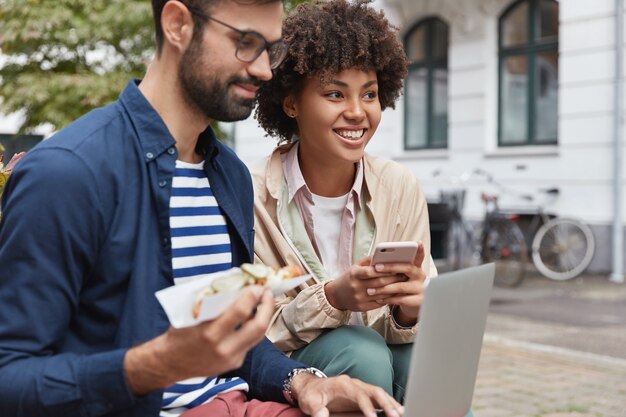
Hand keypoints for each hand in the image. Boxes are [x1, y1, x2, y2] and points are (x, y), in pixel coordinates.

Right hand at [124, 286, 273, 394]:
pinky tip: (252, 317)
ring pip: (259, 336)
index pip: (241, 312)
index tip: (257, 286)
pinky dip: (253, 328)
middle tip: (267, 292)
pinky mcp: (234, 363)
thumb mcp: (191, 315)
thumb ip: (213, 302)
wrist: (168, 363)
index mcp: (210, 334)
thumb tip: (235, 284)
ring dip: (264, 316)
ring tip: (264, 302)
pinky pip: (250, 343)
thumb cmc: (178, 334)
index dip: (253, 296)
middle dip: (267, 307)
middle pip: (258, 326)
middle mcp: (223, 348)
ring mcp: (231, 358)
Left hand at [293, 374, 403, 416]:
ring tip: (402, 413)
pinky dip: (389, 402)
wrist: (310, 386)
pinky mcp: (362, 393)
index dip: (367, 407)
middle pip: (374, 390)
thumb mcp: (310, 402)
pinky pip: (378, 396)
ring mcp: (359, 387)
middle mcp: (354, 383)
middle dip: (386, 403)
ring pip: (379, 392)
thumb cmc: (311, 394)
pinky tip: (398, 410)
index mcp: (343, 384)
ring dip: (391, 402)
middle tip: (396, 415)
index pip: (359, 394)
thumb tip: (323, 416)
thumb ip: (317, 409)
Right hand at [324, 258, 406, 311]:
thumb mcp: (354, 267)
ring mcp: (359, 298)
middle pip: (379, 283)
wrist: (336, 296)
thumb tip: (383, 255)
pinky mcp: (363, 307)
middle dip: (393, 278)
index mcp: (354, 274)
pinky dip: (389, 298)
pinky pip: (379, 302)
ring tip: (402, 283)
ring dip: (394, 288)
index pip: (371, 271)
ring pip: (381, 294)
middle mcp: (356, 287)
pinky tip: (395, 293)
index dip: (384, 269)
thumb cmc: (348, 278)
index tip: (396, 266)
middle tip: (404, 274)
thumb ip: (368, 261)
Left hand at [369, 242, 426, 325]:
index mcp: (417, 267)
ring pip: (401, 286)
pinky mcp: (419, 301)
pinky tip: (378, 299)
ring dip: (384, 288)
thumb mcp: (401, 276)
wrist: (413, 305)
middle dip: (390, 267)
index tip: (418, 242)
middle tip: (376, 267)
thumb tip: (376, 260)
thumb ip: (395, 267)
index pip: (419, 256)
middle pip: (407, 268)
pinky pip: (401, 299)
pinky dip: (388, 299)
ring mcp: (421, 289)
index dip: (420, 250)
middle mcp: (421, 276)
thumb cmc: (403, 286)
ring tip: (370, 290)